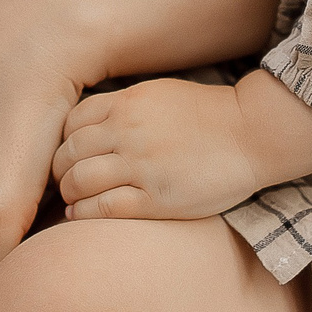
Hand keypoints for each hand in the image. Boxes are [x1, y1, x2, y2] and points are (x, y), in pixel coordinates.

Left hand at [51, 72, 311, 220]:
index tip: (66, 156)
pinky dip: (83, 215)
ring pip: (78, 181)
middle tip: (63, 183)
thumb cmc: (208, 114)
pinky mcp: (156, 197)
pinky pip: (103, 209)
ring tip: (72, 201)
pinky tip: (80, 217)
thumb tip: (90, 129)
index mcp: (126, 102)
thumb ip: (123, 108)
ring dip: (69, 194)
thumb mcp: (159, 94)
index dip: (62, 142)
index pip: (71, 123)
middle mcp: (127, 130)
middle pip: (67, 153)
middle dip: (59, 171)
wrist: (252, 132)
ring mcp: (140, 165)